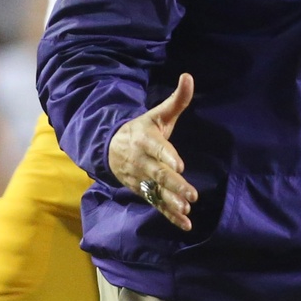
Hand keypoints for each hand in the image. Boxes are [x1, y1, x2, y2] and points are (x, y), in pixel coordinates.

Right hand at [108, 74, 197, 229]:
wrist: (109, 148)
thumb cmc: (142, 129)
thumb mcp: (157, 114)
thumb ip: (176, 100)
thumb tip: (188, 76)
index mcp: (145, 140)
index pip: (157, 149)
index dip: (168, 157)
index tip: (180, 166)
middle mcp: (141, 161)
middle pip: (158, 174)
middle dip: (174, 185)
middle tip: (191, 194)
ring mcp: (141, 179)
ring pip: (156, 192)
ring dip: (171, 203)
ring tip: (186, 210)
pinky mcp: (143, 191)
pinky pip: (156, 204)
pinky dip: (170, 215)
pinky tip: (185, 223)